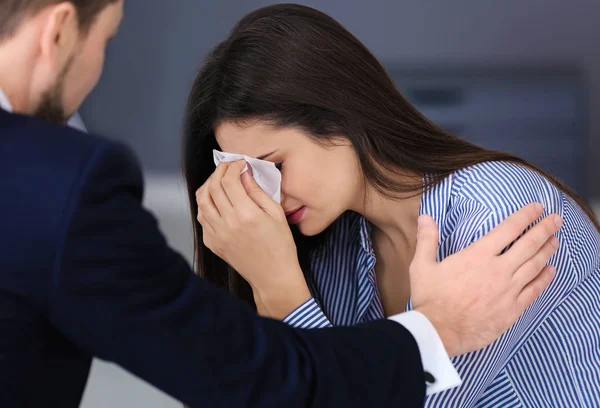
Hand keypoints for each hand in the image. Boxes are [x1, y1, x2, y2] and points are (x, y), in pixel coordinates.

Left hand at [195, 161, 310, 317]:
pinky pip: (202, 217)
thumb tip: (245, 174)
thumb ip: (258, 192)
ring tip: (220, 181)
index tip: (241, 164)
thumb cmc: (280, 246)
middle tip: (229, 167)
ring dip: (208, 186)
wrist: (272, 276)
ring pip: (201, 201)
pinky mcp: (212, 243)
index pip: (228, 181)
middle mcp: (227, 224)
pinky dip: (206, 204)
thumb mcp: (276, 214)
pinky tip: (217, 200)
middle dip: (220, 172)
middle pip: (212, 187)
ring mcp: (216, 234)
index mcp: (246, 215)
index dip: (232, 167)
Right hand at [410, 203, 560, 356]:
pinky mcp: (512, 309)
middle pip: (528, 244)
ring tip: (555, 240)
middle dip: (544, 229)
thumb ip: (427, 239)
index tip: (537, 207)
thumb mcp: (422, 265)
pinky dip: (544, 279)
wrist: (439, 331)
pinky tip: (551, 271)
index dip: (525, 216)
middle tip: (556, 219)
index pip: (508, 229)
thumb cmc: (430, 297)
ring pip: (535, 266)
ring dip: (547, 250)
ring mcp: (508, 290)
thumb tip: (425, 217)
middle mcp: (498, 269)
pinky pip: (534, 291)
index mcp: (478, 255)